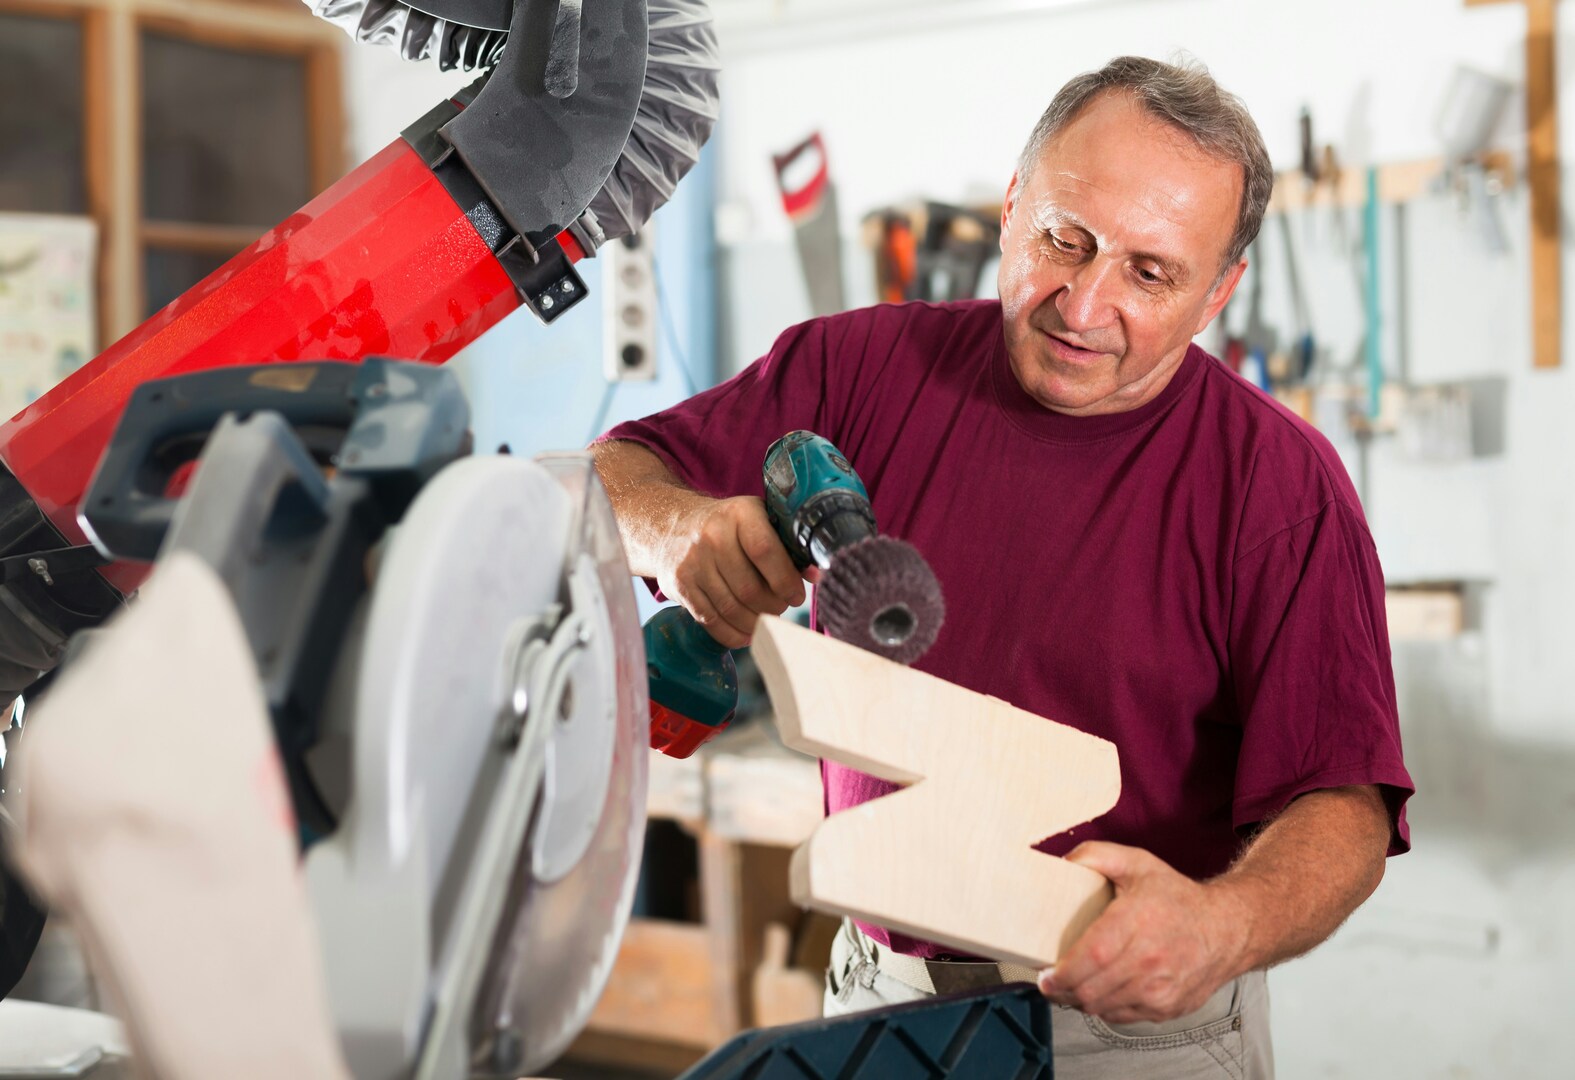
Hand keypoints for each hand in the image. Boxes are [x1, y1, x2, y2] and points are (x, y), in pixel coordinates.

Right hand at [659, 496, 810, 647]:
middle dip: (773, 606)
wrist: (670, 527)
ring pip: (731, 608)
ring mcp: (692, 562)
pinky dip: (733, 633)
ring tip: (765, 619)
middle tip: (781, 607)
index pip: (765, 551)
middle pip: (749, 587)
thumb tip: (816, 575)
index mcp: (740, 514)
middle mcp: (712, 536)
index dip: (785, 580)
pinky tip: (746, 632)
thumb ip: (786, 544)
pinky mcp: (680, 586)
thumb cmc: (726, 526)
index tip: (796, 595)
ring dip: (755, 622)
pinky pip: (711, 620)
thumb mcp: (757, 519)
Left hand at [1037, 842, 1249, 1023]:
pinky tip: (1098, 991)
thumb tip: (1061, 863)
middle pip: (1091, 989)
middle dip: (1062, 990)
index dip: (1063, 973)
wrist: (1227, 929)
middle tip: (1050, 982)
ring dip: (1079, 1000)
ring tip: (1070, 986)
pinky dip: (1103, 1007)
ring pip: (1102, 1007)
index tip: (1045, 975)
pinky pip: (1121, 1016)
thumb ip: (1095, 855)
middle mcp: (1151, 960)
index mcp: (1139, 921)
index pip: (1092, 956)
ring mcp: (1160, 989)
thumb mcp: (1137, 863)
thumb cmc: (1178, 897)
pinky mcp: (1166, 1008)